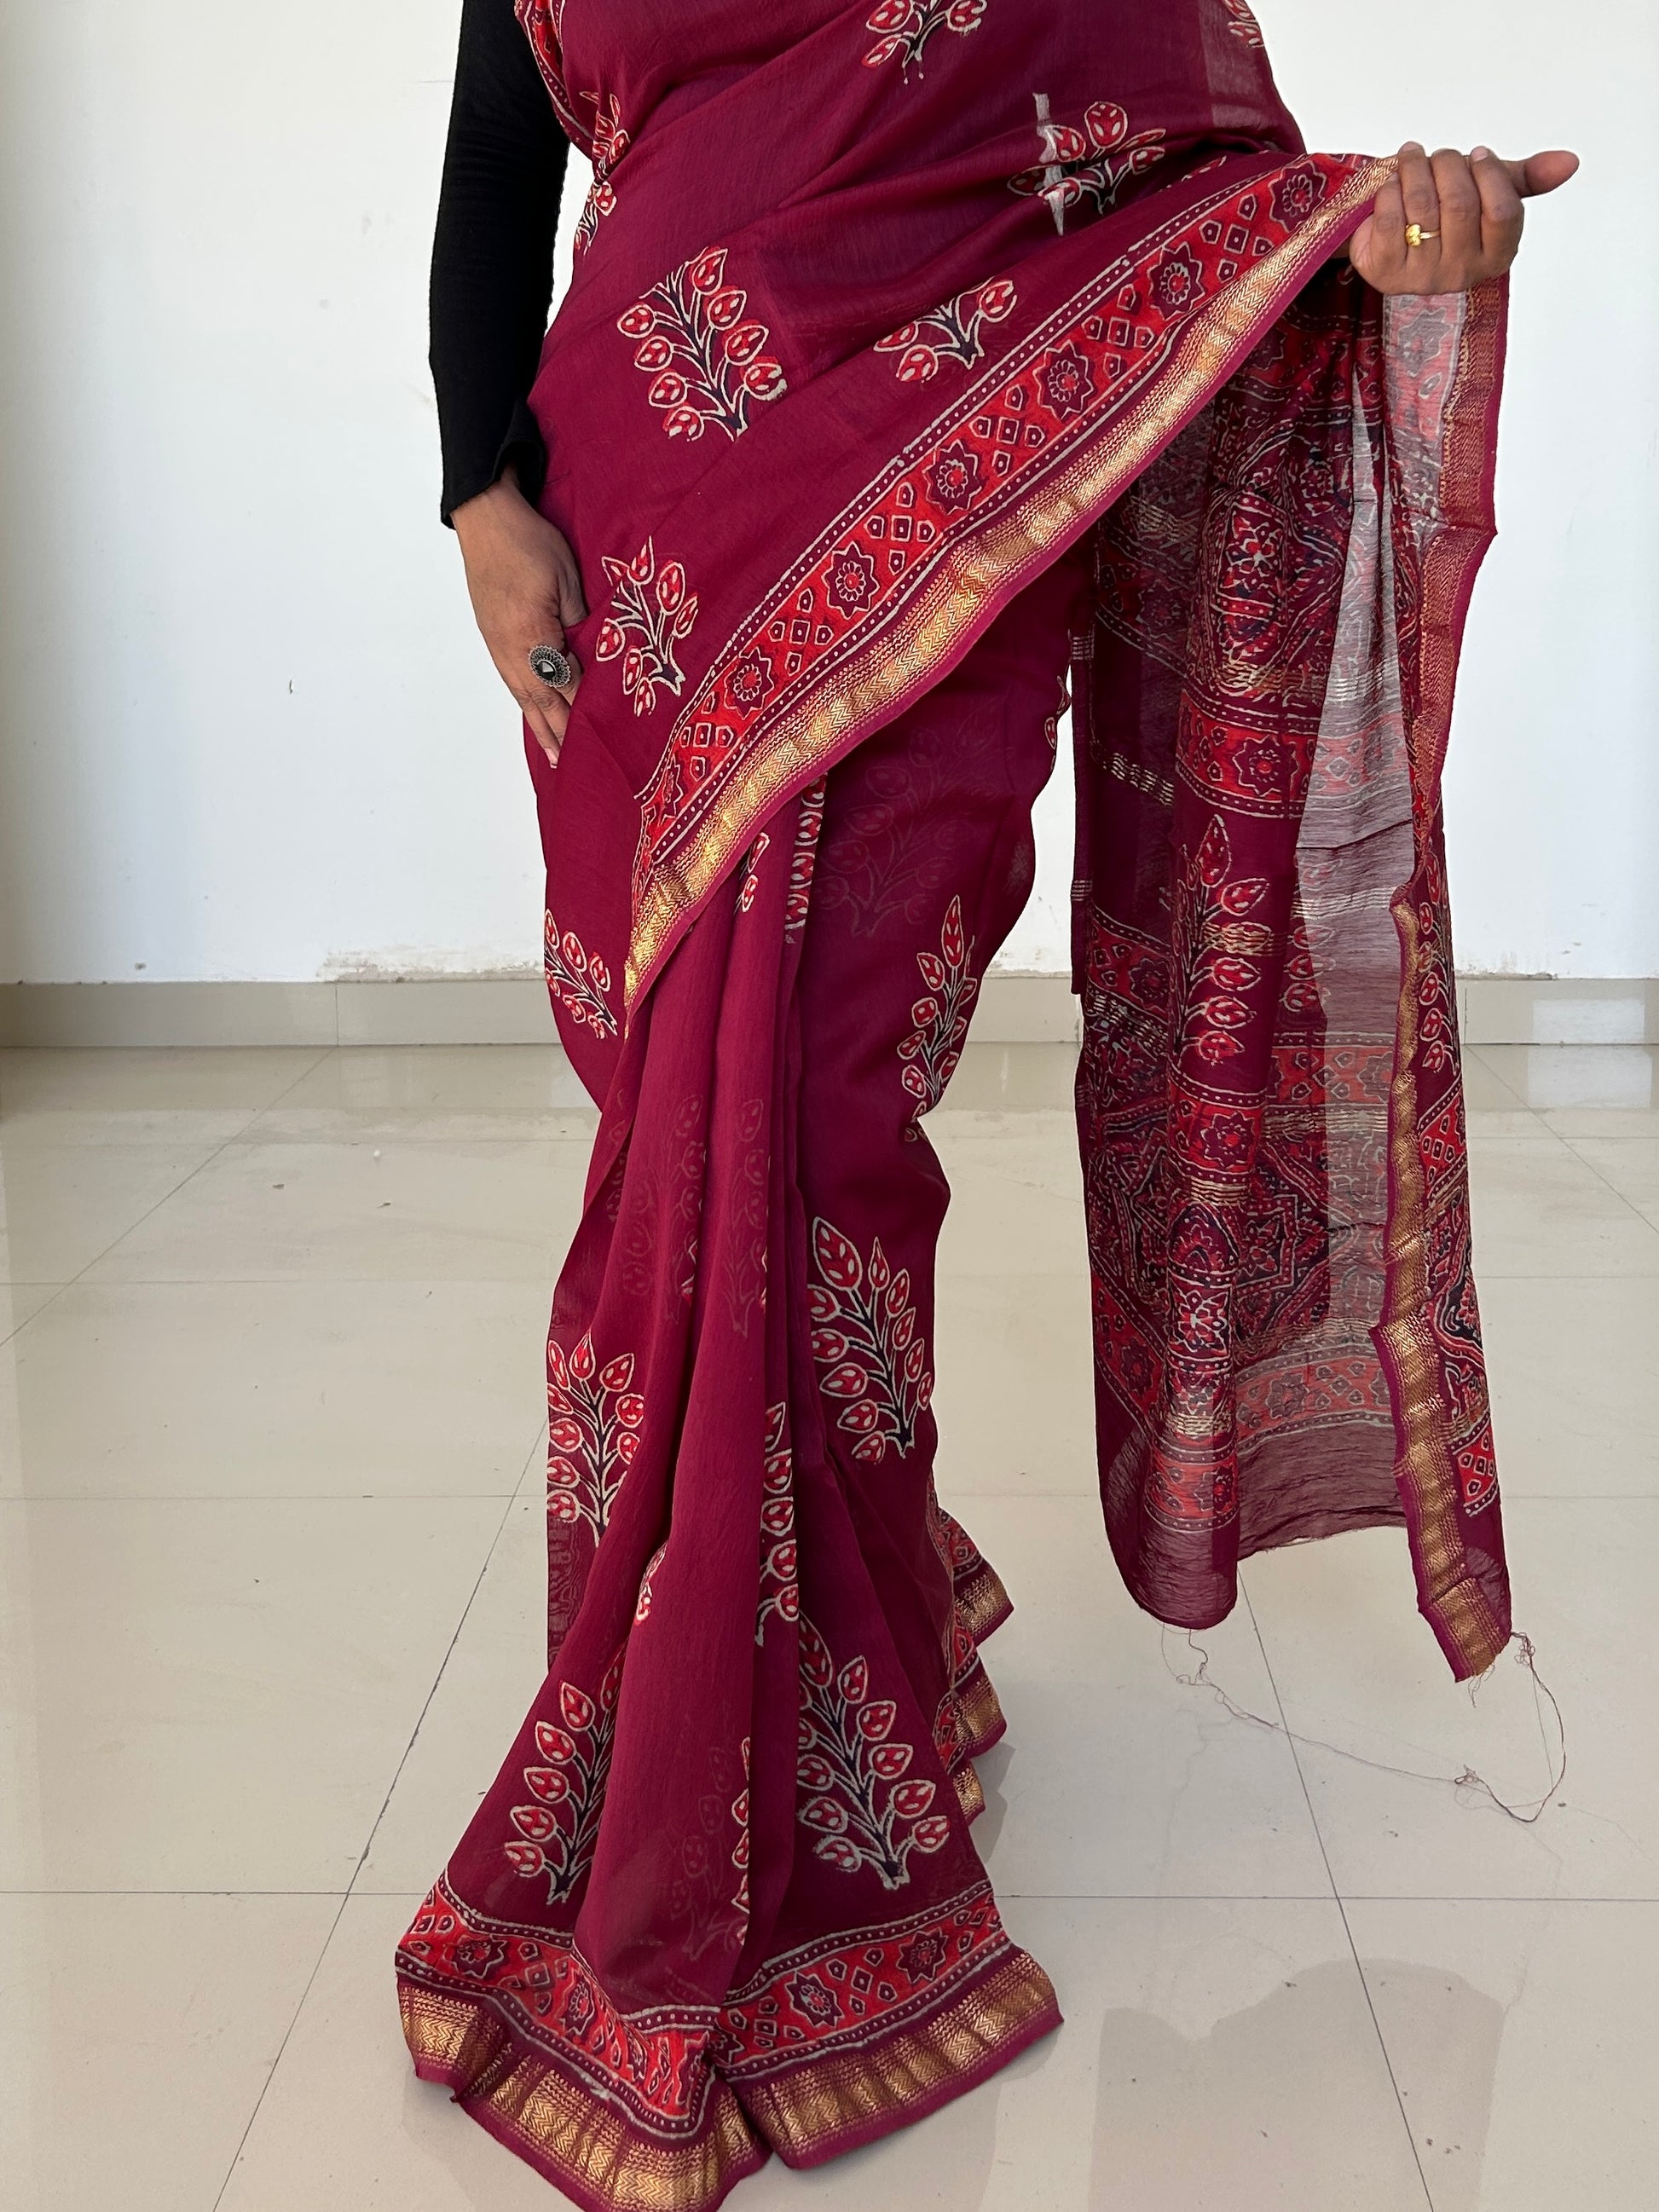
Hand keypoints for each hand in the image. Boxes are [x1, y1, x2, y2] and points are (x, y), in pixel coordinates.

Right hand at [451, 471, 586, 762]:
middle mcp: (511, 648)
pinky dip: (524, 702)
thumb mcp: (567, 579)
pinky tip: (532, 712)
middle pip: (540, 700)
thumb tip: (593, 657)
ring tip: (553, 753)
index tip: (605, 732)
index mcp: (533, 634)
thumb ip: (581, 622)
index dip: (585, 708)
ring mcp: (498, 644)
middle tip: (574, 764)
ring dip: (540, 725)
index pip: (566, 683)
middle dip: (559, 733)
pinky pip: (511, 679)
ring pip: (522, 694)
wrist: (485, 516)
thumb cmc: (529, 541)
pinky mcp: (492, 636)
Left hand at [1349, 143, 1578, 295]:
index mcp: (1496, 255)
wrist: (1392, 239)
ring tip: (1412, 159)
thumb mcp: (1486, 193)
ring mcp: (1423, 277)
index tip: (1477, 155)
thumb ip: (1525, 179)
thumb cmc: (1443, 215)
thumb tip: (1569, 161)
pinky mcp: (1385, 273)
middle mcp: (1462, 273)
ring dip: (1415, 169)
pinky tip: (1392, 186)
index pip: (1504, 209)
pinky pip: (1388, 219)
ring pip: (1422, 206)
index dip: (1489, 172)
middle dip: (1448, 165)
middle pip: (1460, 203)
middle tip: (1438, 157)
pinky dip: (1389, 191)